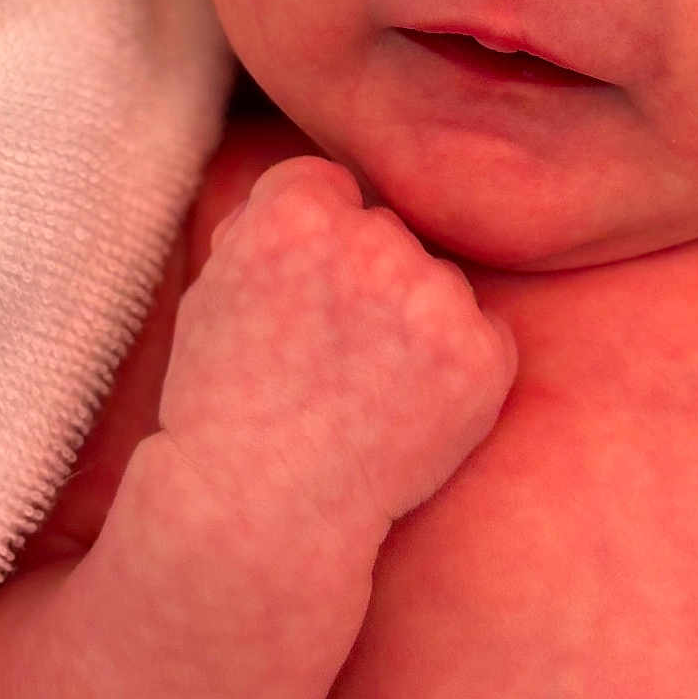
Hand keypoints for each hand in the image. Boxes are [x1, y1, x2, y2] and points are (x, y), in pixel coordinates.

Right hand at [156, 156, 518, 545]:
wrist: (259, 516)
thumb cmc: (224, 404)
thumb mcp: (214, 288)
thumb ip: (267, 221)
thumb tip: (326, 184)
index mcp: (295, 213)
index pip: (326, 183)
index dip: (306, 242)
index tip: (292, 297)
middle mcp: (371, 240)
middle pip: (384, 229)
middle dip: (362, 277)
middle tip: (324, 354)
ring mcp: (434, 297)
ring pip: (434, 280)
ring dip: (412, 319)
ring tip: (361, 391)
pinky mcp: (483, 355)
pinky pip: (483, 334)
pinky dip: (459, 368)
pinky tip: (408, 412)